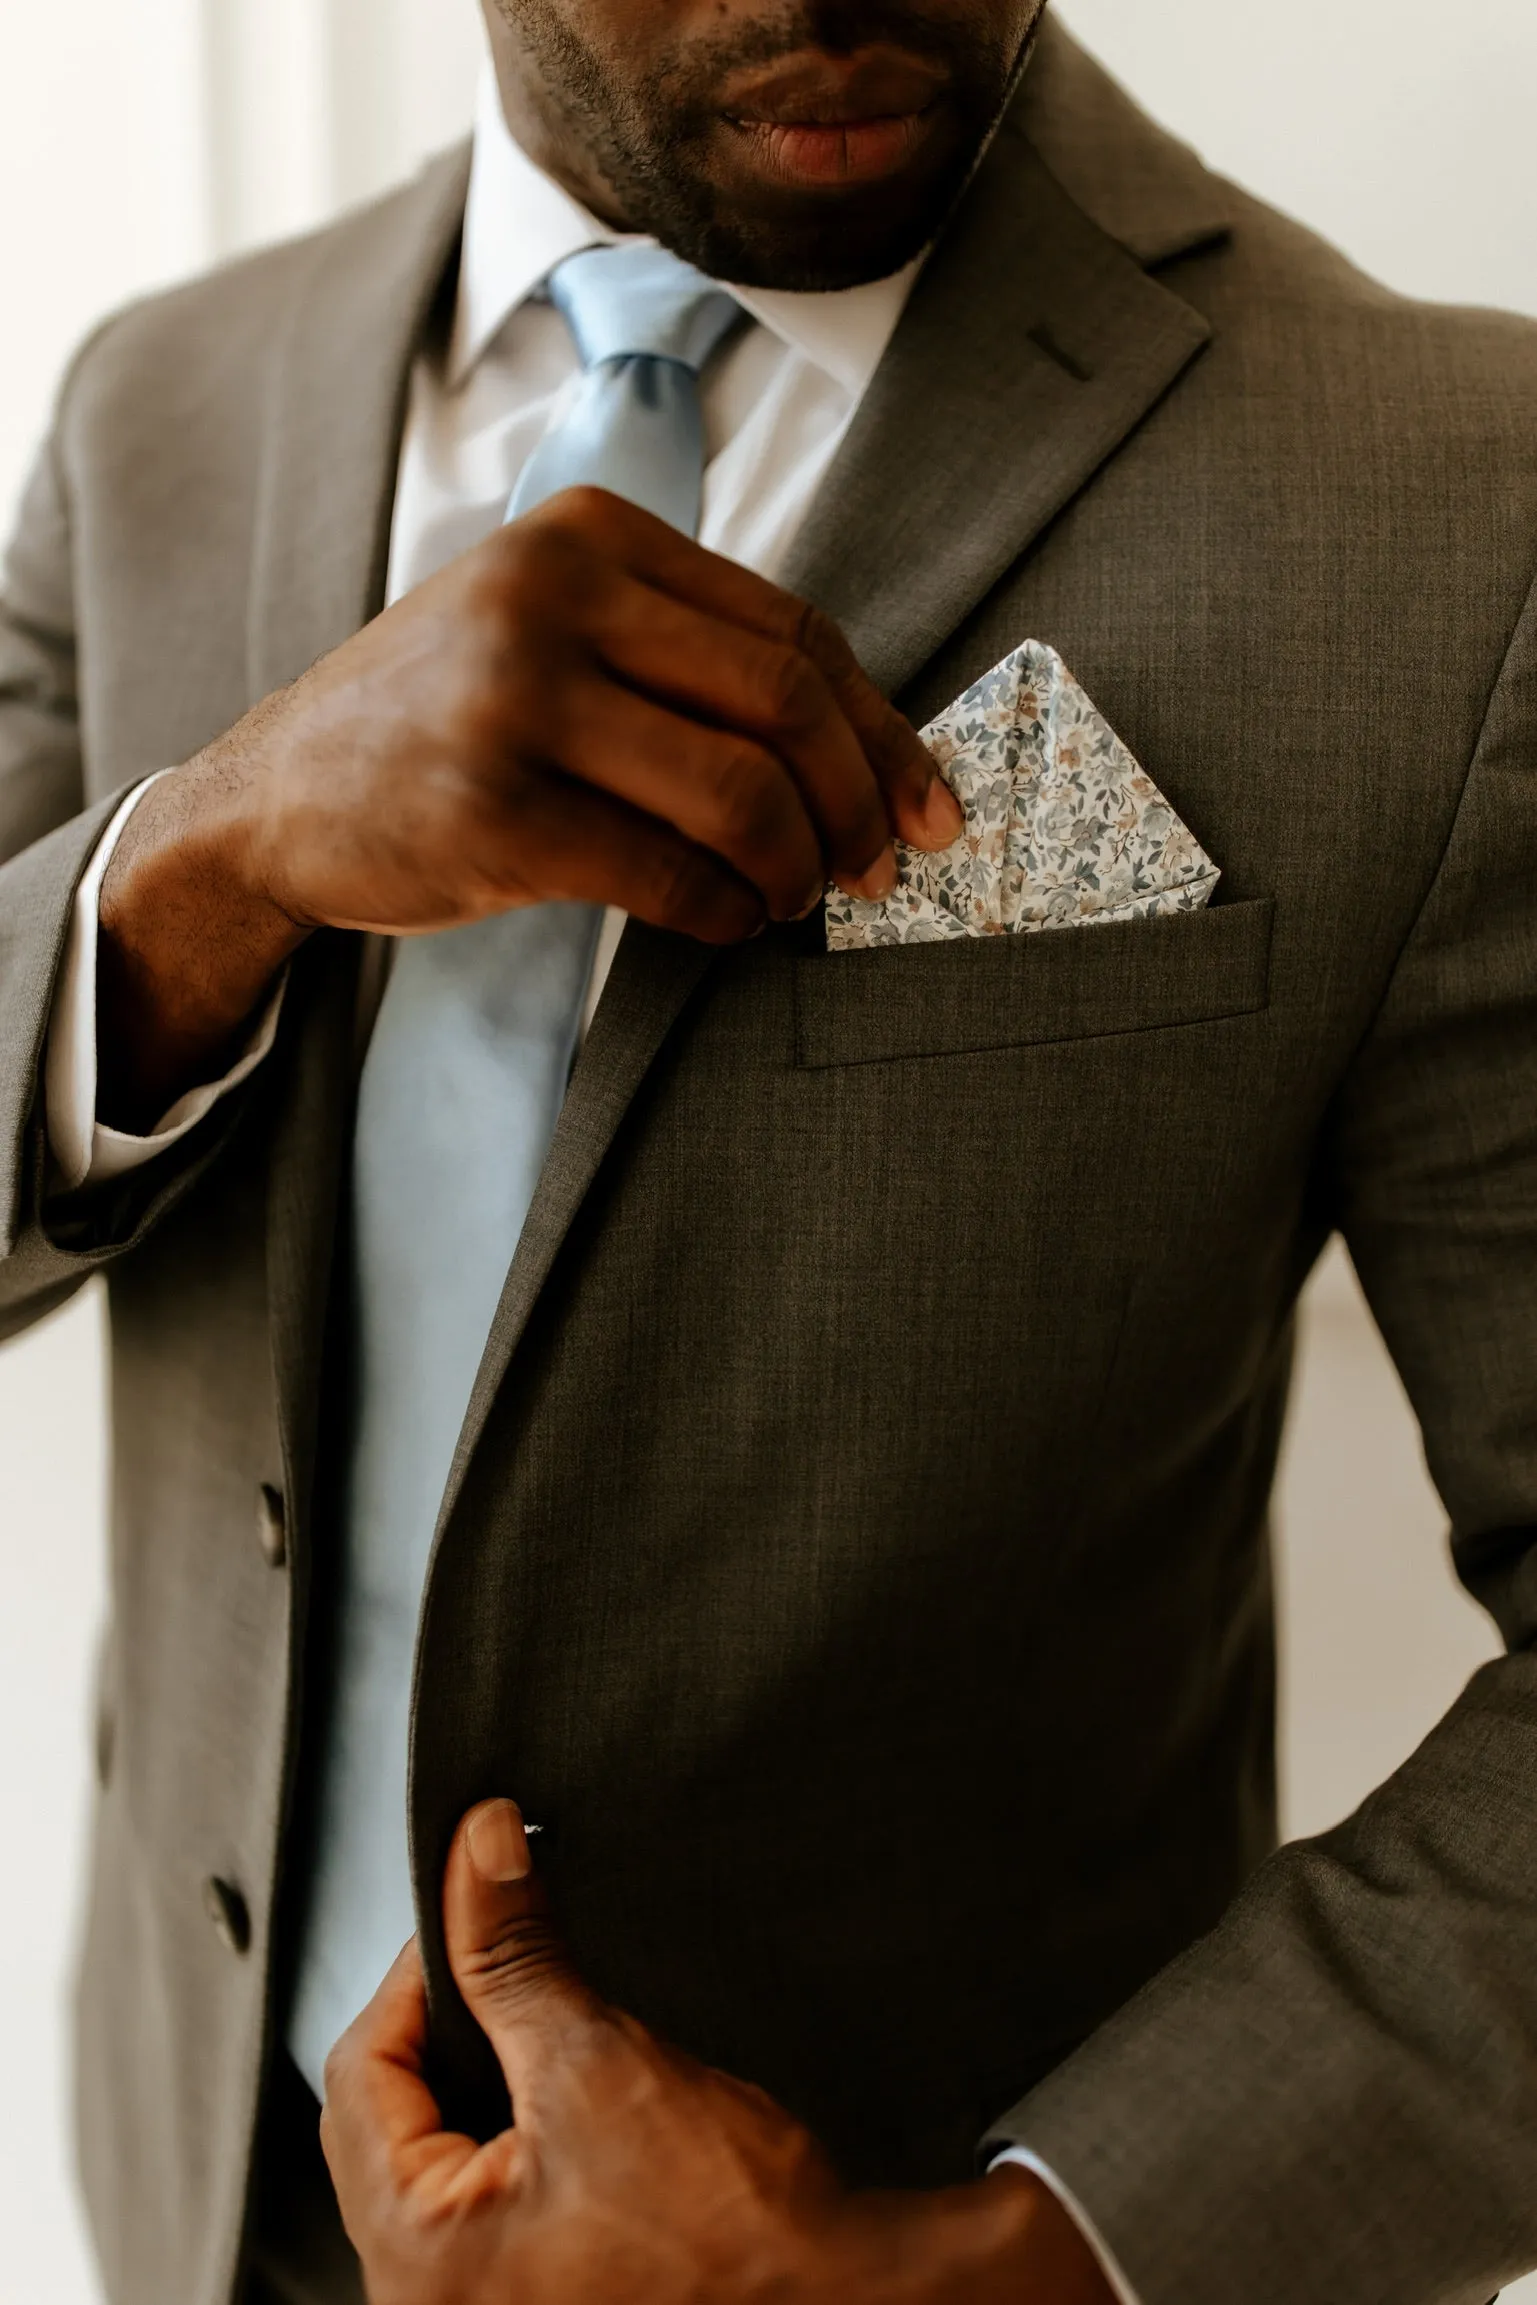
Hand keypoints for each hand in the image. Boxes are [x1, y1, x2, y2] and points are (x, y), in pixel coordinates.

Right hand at [96, 489, 960, 1125]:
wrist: (278, 794)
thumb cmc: (446, 719)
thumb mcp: (551, 631)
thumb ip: (686, 657)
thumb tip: (870, 750)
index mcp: (588, 538)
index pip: (790, 631)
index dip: (881, 728)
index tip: (926, 799)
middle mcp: (551, 599)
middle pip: (785, 703)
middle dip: (857, 801)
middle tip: (875, 865)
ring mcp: (517, 703)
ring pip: (741, 791)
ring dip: (797, 866)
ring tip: (792, 897)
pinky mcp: (495, 814)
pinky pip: (670, 875)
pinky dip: (725, 913)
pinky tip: (727, 921)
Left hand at [320, 1799, 1117, 2304]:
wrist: (844, 2302)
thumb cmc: (734, 2237)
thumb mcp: (599, 2064)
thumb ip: (515, 1954)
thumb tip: (479, 1855)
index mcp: (417, 2258)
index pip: (360, 2072)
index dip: (419, 1971)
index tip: (475, 1915)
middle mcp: (430, 2299)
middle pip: (388, 2116)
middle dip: (451, 2025)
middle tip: (513, 1965)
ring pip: (439, 2153)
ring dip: (486, 2077)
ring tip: (549, 2029)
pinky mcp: (541, 2297)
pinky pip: (490, 2193)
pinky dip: (519, 2129)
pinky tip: (573, 2101)